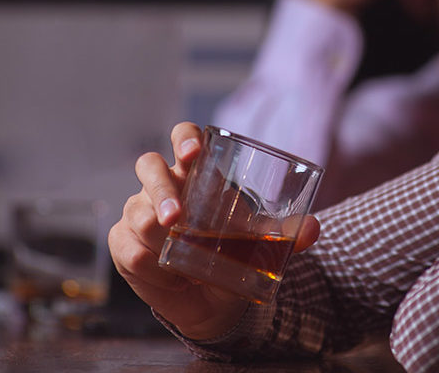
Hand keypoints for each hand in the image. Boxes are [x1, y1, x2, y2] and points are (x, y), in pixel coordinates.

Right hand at [108, 122, 320, 339]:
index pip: (183, 137)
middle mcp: (162, 185)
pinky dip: (150, 265)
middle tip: (176, 219)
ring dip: (156, 236)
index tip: (194, 153)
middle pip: (148, 166)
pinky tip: (169, 275)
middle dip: (160, 190)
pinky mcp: (123, 243)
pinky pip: (129, 249)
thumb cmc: (232, 253)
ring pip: (137, 212)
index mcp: (194, 172)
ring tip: (180, 259)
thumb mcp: (260, 243)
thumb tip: (314, 228)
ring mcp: (137, 212)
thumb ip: (287, 234)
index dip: (184, 138)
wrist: (213, 300)